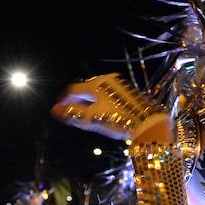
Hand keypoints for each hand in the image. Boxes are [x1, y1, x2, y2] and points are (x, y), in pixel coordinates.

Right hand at [51, 73, 174, 143]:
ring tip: (88, 114)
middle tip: (72, 113)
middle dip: (77, 101)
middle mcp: (106, 80)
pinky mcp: (128, 90)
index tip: (59, 109)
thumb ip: (73, 114)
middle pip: (85, 89)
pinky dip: (102, 101)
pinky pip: (109, 93)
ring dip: (90, 101)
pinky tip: (104, 112)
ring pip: (98, 91)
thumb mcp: (92, 118)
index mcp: (95, 85)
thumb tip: (55, 110)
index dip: (64, 100)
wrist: (149, 123)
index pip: (72, 90)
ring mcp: (118, 84)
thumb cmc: (118, 121)